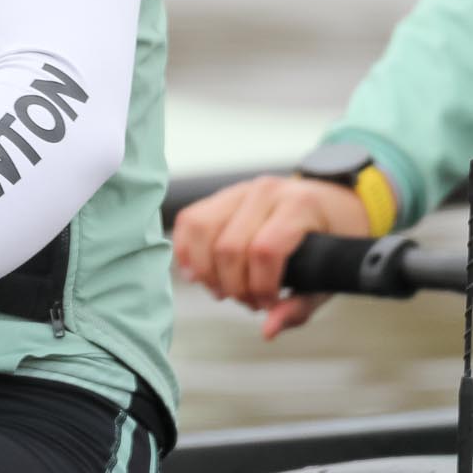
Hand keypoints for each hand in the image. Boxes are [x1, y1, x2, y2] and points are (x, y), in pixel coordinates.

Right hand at [172, 174, 371, 337]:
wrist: (333, 204)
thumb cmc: (334, 240)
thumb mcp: (330, 276)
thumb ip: (300, 306)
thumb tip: (268, 330)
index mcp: (300, 206)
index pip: (264, 250)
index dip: (260, 286)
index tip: (269, 305)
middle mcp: (266, 191)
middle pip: (228, 245)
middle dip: (233, 285)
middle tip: (248, 302)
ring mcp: (240, 190)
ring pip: (201, 229)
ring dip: (205, 270)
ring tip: (222, 291)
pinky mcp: (221, 196)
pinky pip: (190, 220)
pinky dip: (185, 250)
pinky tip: (195, 272)